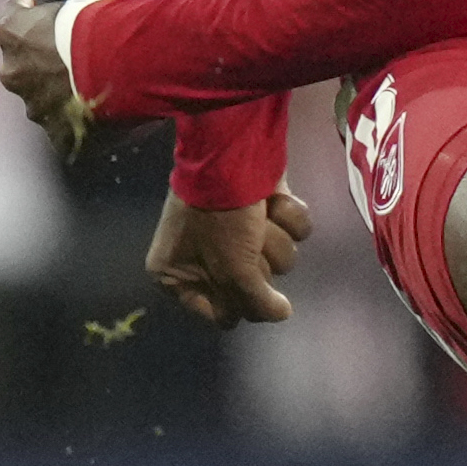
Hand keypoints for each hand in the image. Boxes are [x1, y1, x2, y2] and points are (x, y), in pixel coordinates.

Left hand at [0, 0, 101, 162]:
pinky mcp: (60, 137)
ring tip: (94, 92)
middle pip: (22, 71)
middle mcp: (14, 73)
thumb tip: (82, 22)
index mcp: (13, 33)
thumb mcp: (81, 5)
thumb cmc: (103, 24)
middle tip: (69, 60)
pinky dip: (83, 126)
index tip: (30, 6)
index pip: (10, 20)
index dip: (25, 15)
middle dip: (40, 66)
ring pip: (44, 105)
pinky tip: (106, 117)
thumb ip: (66, 18)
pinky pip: (69, 133)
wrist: (124, 64)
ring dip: (62, 98)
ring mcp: (35, 108)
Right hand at [149, 184, 312, 327]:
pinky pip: (291, 231)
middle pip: (253, 287)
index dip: (239, 302)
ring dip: (276, 238)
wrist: (231, 152)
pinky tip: (274, 200)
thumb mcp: (234, 271)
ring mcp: (234, 232)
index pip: (220, 314)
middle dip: (259, 263)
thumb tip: (279, 314)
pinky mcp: (263, 209)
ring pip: (278, 259)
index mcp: (175, 274)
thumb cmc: (220, 218)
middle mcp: (202, 256)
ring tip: (260, 217)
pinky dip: (289, 215)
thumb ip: (256, 304)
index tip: (241, 284)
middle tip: (246, 243)